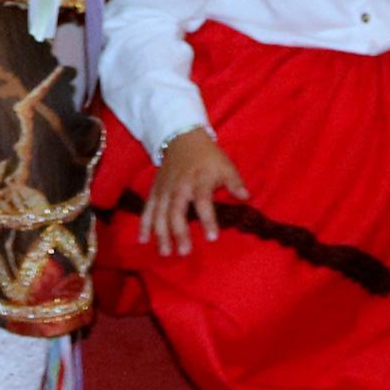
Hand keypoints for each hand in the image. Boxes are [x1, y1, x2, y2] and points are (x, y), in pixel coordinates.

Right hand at [142, 131, 246, 255]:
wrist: (182, 137)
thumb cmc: (208, 156)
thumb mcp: (226, 166)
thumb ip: (235, 183)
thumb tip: (246, 197)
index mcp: (199, 180)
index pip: (203, 201)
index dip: (208, 219)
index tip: (212, 238)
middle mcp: (179, 186)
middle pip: (176, 210)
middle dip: (179, 231)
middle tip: (184, 252)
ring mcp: (164, 189)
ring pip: (160, 213)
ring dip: (161, 233)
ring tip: (164, 252)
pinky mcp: (155, 190)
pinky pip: (147, 208)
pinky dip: (144, 224)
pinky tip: (143, 240)